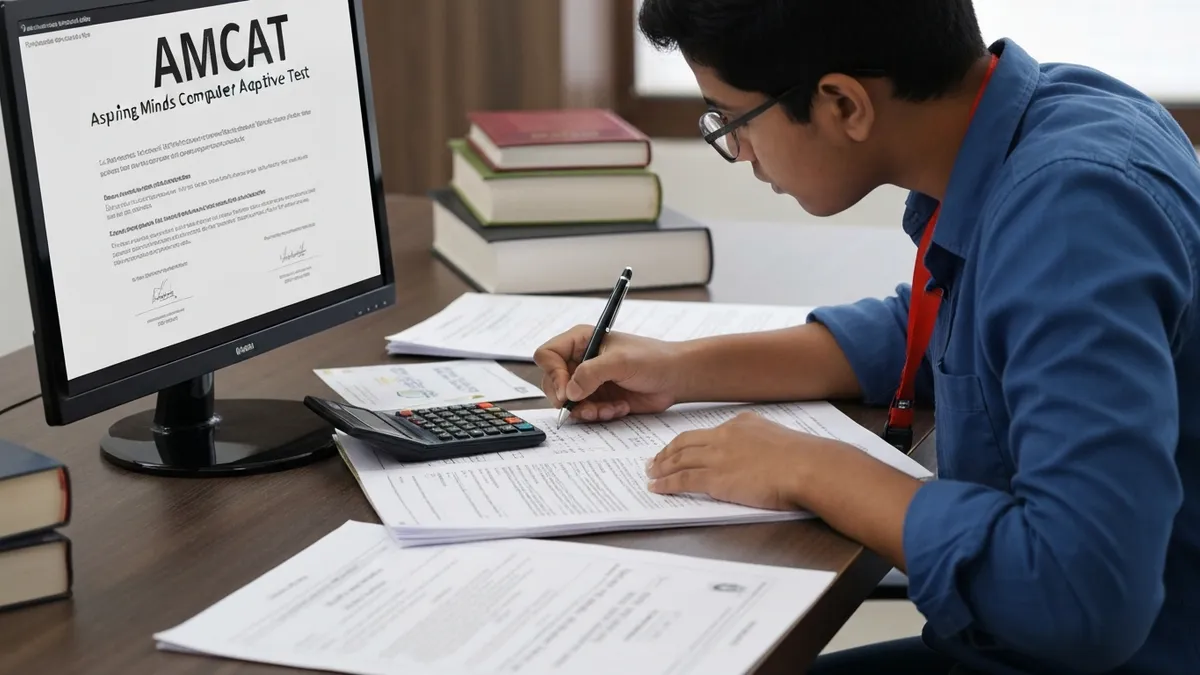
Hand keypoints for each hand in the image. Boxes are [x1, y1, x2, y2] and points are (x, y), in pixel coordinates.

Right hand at [533, 325, 683, 421]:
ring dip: (586, 410)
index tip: (567, 391)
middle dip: (569, 399)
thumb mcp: (621, 361)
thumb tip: (569, 392)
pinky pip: (584, 412)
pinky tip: (618, 408)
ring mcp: (588, 381)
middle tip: (586, 406)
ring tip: (608, 409)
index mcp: (580, 341)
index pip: (548, 355)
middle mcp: (580, 360)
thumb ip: (591, 373)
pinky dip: (599, 414)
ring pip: (567, 402)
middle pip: (552, 382)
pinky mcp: (597, 398)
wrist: (675, 378)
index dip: (552, 374)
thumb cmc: (653, 359)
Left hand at [645, 411, 844, 510]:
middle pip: (685, 442)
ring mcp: (718, 456)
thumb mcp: (781, 440)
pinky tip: (658, 487)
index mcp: (742, 423)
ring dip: (661, 467)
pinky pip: (682, 480)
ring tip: (651, 474)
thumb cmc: (805, 460)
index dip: (687, 441)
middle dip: (666, 452)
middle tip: (654, 460)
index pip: (706, 432)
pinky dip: (666, 484)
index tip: (678, 448)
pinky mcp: (716, 478)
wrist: (809, 467)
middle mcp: (725, 436)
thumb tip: (760, 457)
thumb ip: (763, 444)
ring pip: (679, 460)